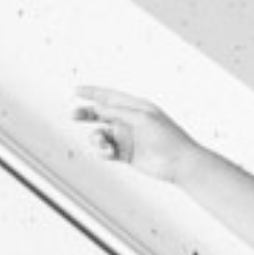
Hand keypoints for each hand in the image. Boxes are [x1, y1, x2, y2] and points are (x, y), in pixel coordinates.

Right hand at [73, 86, 200, 183]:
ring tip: (102, 144)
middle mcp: (129, 121)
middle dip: (86, 114)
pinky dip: (103, 150)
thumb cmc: (168, 137)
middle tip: (74, 115)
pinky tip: (108, 152)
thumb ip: (119, 112)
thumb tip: (98, 108)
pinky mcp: (126, 154)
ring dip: (96, 138)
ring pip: (101, 134)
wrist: (179, 163)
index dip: (92, 93)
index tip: (76, 91)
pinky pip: (106, 150)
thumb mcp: (142, 118)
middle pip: (101, 114)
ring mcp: (127, 138)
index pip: (109, 96)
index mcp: (136, 107)